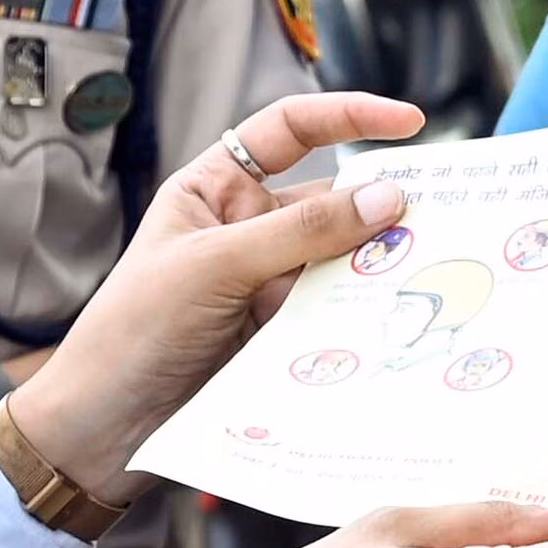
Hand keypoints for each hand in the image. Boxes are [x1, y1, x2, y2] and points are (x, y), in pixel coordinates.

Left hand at [2, 91, 424, 501]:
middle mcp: (248, 231)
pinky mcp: (284, 337)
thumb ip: (300, 231)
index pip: (289, 132)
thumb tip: (386, 196)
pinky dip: (369, 316)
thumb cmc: (132, 331)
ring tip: (432, 271)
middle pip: (332, 201)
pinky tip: (398, 321)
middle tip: (446, 214)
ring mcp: (268, 286)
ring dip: (381, 266)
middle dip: (383, 205)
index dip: (348, 116)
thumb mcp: (213, 266)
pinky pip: (339, 316)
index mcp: (216, 190)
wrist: (102, 431)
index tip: (409, 121)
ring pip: (343, 263)